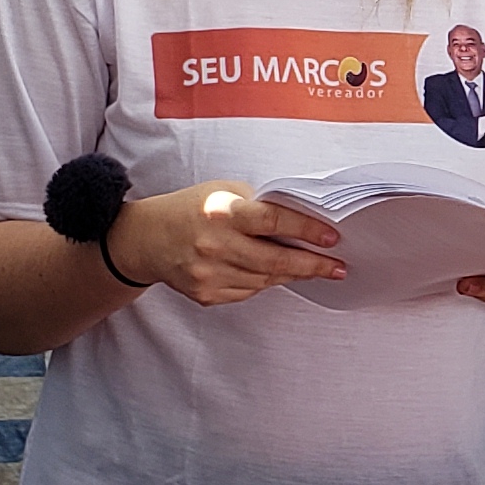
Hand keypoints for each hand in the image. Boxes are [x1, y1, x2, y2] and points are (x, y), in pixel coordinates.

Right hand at [111, 185, 346, 307]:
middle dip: (312, 265)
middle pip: (275, 259)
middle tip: (337, 267)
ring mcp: (209, 274)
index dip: (306, 230)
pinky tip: (272, 272)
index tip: (331, 238)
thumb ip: (257, 204)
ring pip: (265, 279)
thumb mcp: (222, 191)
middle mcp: (215, 245)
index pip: (274, 221)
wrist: (147, 239)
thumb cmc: (190, 209)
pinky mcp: (206, 294)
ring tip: (312, 268)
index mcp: (221, 212)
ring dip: (292, 273)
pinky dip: (264, 281)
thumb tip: (300, 219)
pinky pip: (248, 291)